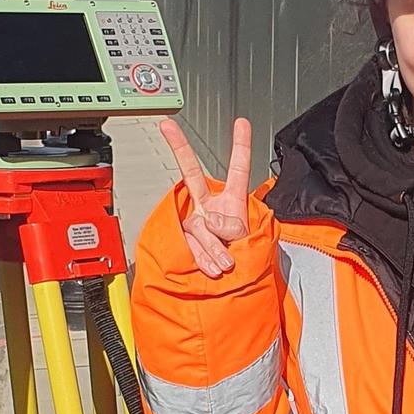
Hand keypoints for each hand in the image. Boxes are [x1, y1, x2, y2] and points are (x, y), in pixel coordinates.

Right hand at [159, 117, 252, 277]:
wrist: (227, 291)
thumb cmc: (242, 261)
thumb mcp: (245, 239)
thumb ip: (230, 226)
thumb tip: (209, 222)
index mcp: (231, 201)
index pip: (238, 169)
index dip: (240, 145)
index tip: (242, 123)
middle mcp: (209, 206)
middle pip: (193, 173)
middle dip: (179, 147)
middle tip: (167, 126)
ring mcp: (193, 223)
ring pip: (199, 226)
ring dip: (215, 247)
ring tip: (225, 262)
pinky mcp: (183, 240)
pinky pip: (191, 245)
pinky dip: (205, 259)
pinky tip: (213, 268)